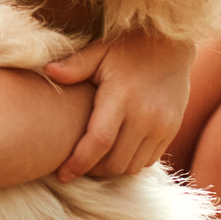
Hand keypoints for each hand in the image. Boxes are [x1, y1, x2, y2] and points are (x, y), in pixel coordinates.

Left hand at [44, 29, 194, 181]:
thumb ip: (75, 65)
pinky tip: (115, 153)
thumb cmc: (128, 47)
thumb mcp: (100, 51)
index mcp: (122, 97)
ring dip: (110, 169)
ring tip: (93, 161)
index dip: (79, 163)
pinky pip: (148, 160)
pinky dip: (129, 163)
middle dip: (91, 170)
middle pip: (115, 162)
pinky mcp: (172, 130)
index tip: (62, 175)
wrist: (172, 45)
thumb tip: (48, 72)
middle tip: (74, 167)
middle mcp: (145, 116)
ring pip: (132, 166)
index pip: (99, 142)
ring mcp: (162, 126)